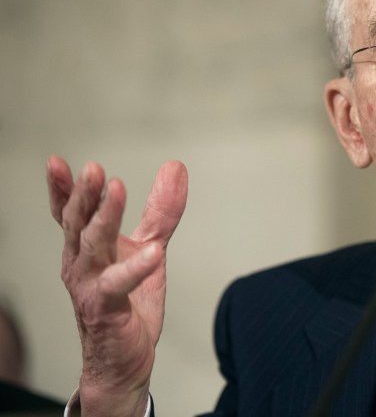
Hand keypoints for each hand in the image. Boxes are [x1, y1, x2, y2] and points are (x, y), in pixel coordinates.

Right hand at [47, 156, 187, 416]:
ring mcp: (90, 286)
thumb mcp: (150, 246)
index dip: (62, 188)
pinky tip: (152, 252)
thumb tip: (175, 167)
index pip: (69, 213)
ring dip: (103, 217)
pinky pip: (120, 284)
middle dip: (84, 194)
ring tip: (116, 190)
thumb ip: (161, 210)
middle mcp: (81, 264)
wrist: (125, 358)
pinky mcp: (107, 308)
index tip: (56, 161)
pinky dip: (136, 267)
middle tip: (94, 169)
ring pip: (92, 246)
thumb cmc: (130, 301)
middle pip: (77, 223)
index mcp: (86, 248)